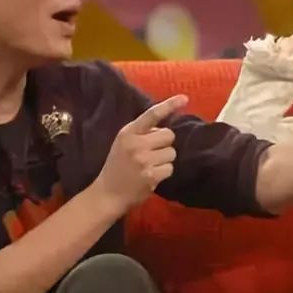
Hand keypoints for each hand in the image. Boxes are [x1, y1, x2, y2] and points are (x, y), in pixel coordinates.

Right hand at [92, 95, 187, 212]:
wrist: (108, 194)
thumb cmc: (118, 166)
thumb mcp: (123, 143)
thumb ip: (141, 133)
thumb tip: (165, 129)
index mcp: (128, 132)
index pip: (152, 114)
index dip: (169, 105)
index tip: (184, 98)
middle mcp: (136, 144)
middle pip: (169, 135)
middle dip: (164, 144)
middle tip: (151, 153)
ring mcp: (144, 160)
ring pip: (172, 153)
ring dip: (164, 160)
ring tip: (149, 166)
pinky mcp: (151, 176)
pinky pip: (170, 168)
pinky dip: (163, 173)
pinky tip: (151, 176)